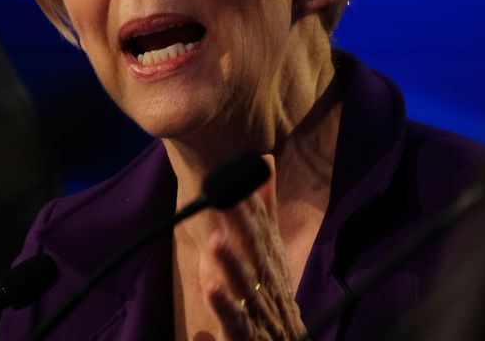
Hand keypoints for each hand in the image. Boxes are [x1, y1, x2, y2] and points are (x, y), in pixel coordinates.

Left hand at [202, 155, 306, 339]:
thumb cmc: (274, 294)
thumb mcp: (273, 249)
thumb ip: (267, 209)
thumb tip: (265, 160)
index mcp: (270, 259)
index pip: (261, 227)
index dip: (250, 202)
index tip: (237, 173)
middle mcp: (266, 280)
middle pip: (256, 250)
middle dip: (241, 224)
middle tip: (223, 196)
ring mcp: (258, 307)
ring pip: (246, 283)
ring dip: (232, 262)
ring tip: (216, 240)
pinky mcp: (245, 333)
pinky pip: (236, 320)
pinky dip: (225, 305)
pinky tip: (211, 289)